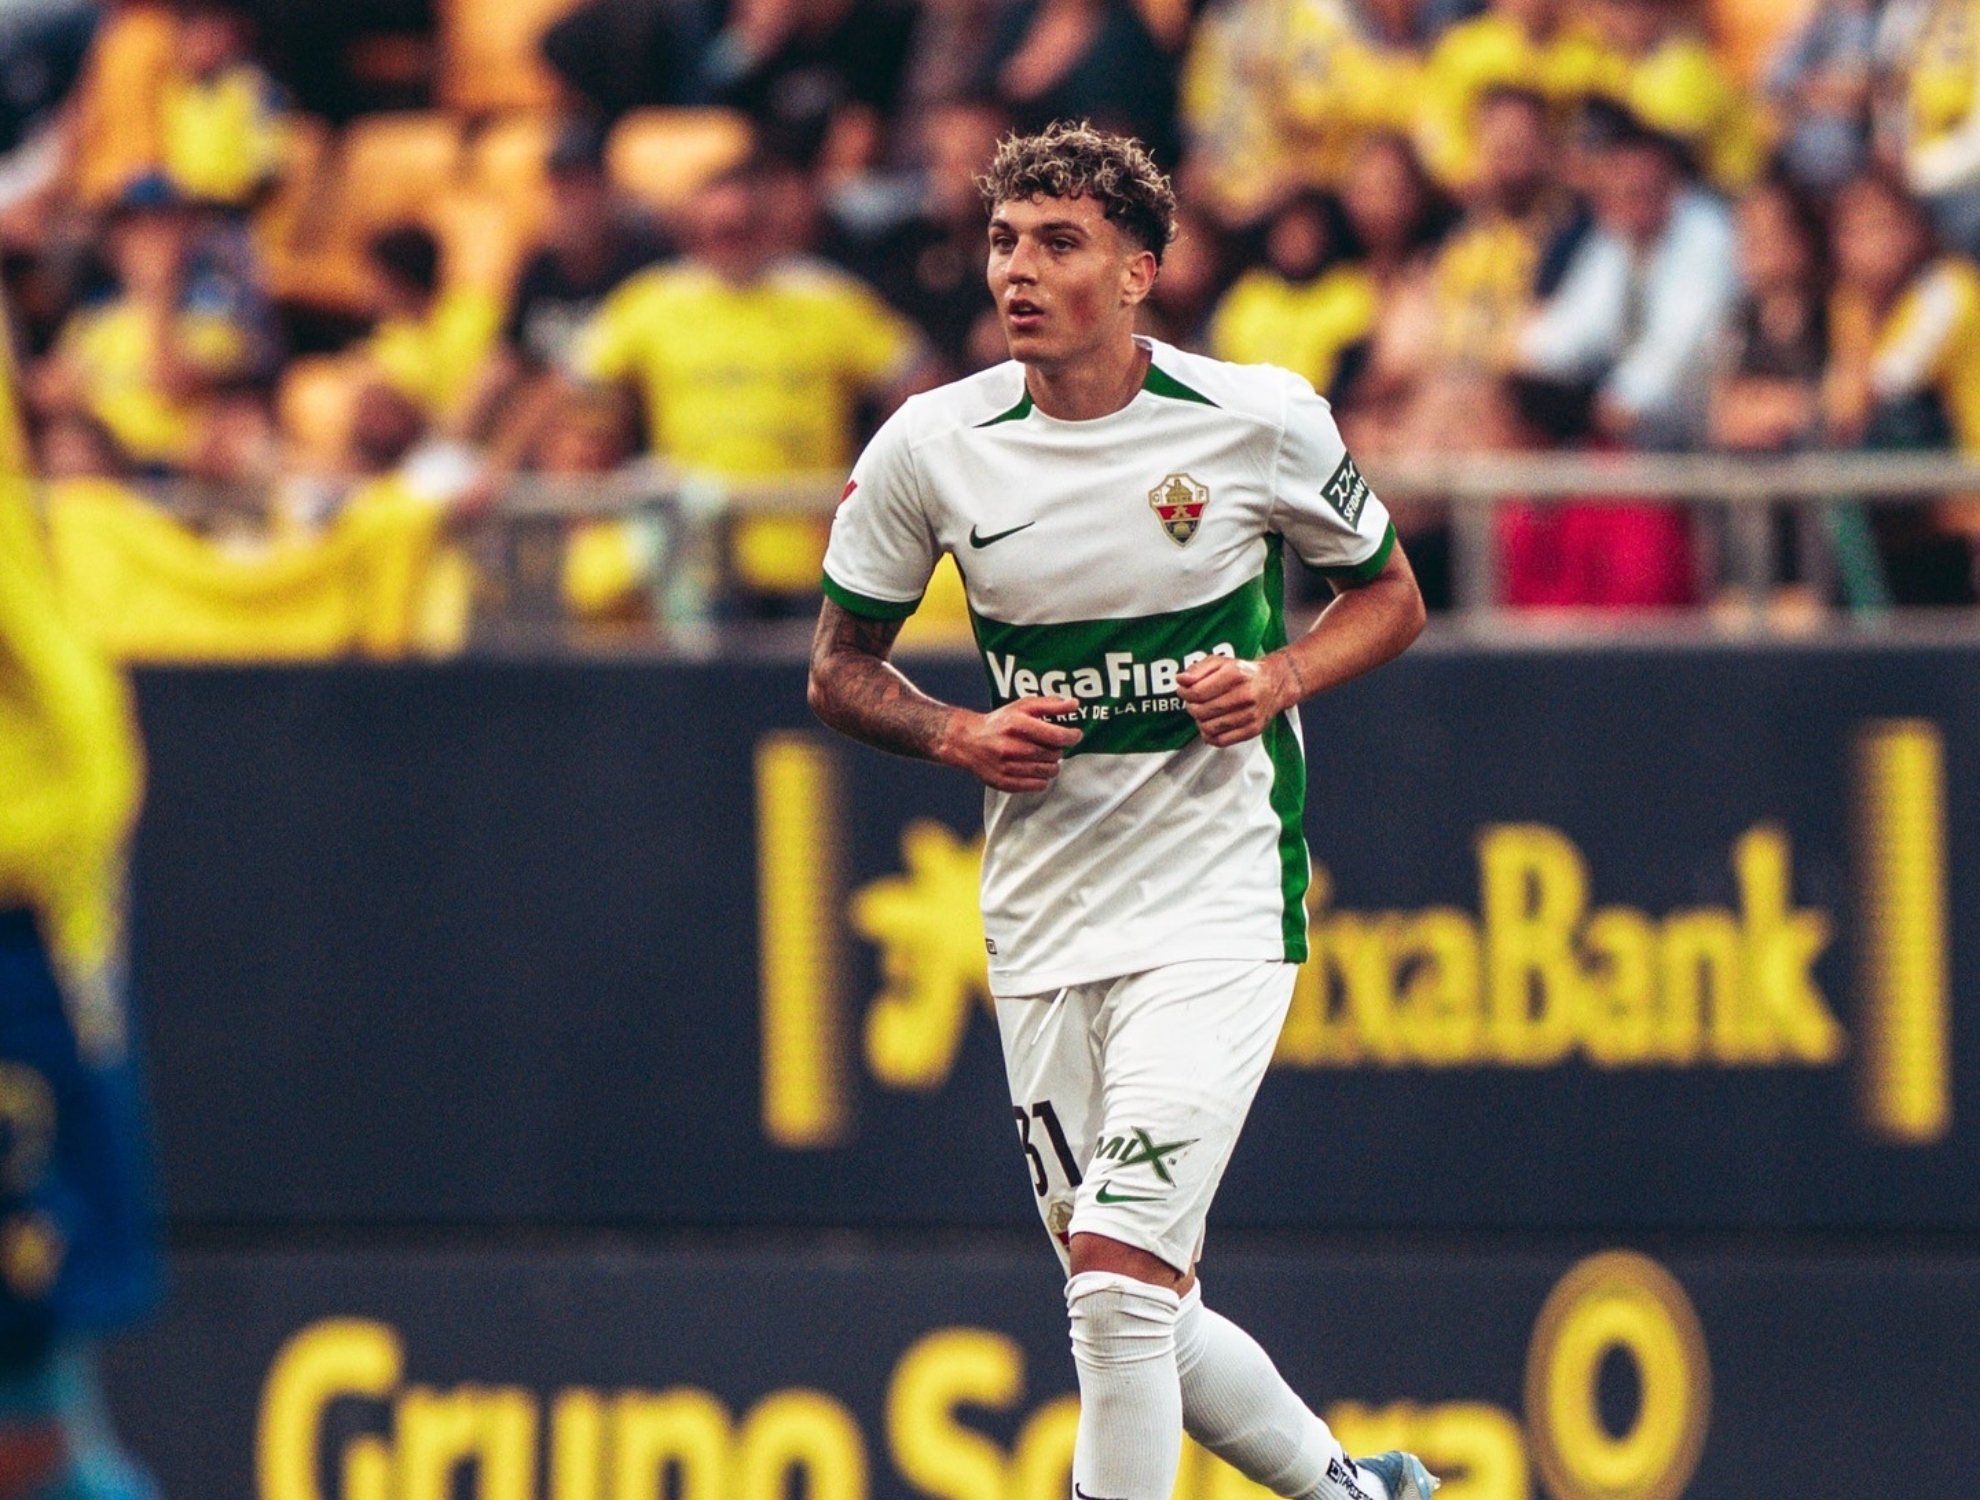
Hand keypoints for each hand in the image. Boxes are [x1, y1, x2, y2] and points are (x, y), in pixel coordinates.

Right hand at [939, 696, 1082, 792]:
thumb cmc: (1000, 722)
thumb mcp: (1023, 706)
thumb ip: (1051, 704)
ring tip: (1042, 756)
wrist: (968, 741)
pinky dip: (1041, 778)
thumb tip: (1074, 704)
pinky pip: (1037, 785)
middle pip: (1054, 755)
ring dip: (1051, 764)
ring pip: (1048, 771)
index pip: (1056, 736)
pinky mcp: (1004, 782)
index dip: (1071, 737)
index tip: (1074, 735)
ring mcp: (1006, 767)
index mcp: (1017, 724)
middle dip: (1058, 749)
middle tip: (1050, 744)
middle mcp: (1011, 746)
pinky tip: (1033, 768)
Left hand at [1178, 654, 1294, 746]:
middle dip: (1191, 707)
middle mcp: (1246, 694)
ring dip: (1200, 722)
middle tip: (1194, 703)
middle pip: (1202, 711)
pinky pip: (1221, 741)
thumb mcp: (1219, 663)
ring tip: (1204, 713)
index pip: (1197, 692)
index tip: (1184, 692)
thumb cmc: (1242, 673)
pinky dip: (1210, 736)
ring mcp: (1251, 714)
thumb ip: (1197, 670)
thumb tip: (1181, 680)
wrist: (1273, 684)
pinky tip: (1211, 725)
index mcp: (1236, 674)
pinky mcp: (1253, 729)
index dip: (1185, 693)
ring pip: (1209, 727)